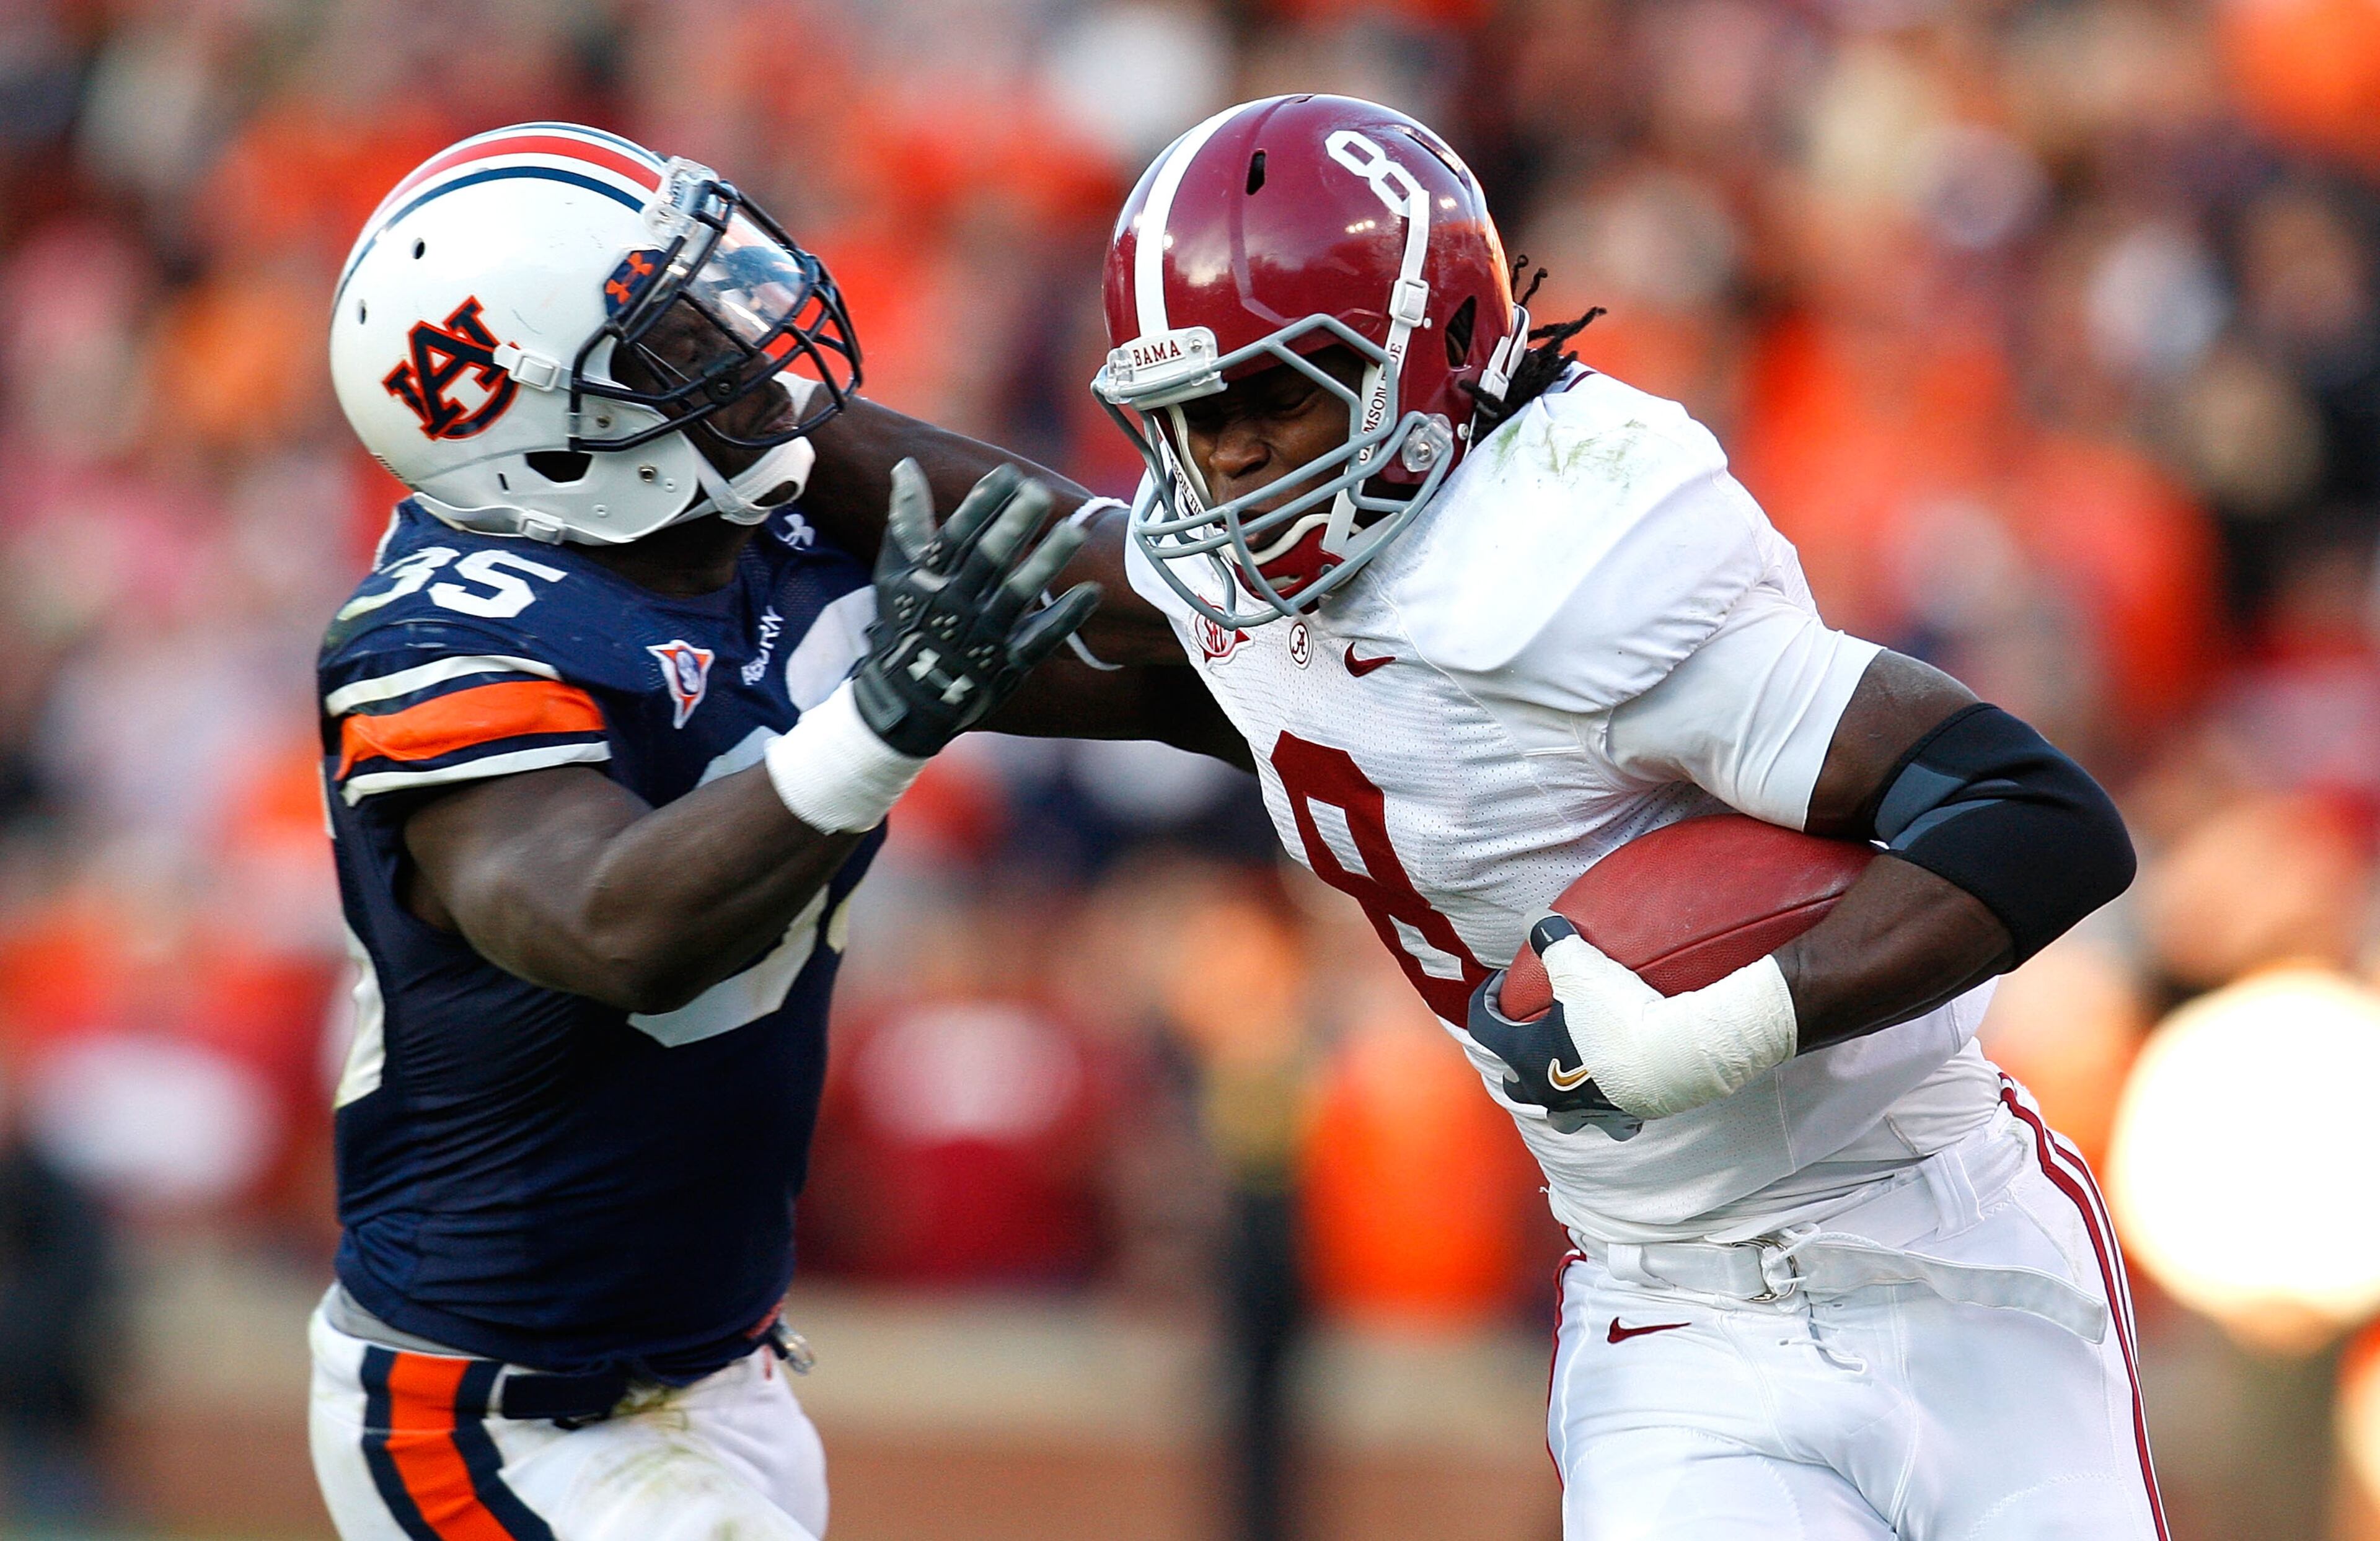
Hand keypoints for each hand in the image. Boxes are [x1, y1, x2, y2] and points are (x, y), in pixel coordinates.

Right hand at [851, 460, 1102, 756]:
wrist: (908, 698)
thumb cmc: (905, 623)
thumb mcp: (896, 572)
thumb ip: (907, 520)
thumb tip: (906, 465)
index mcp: (929, 580)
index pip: (956, 536)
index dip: (980, 505)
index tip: (1008, 474)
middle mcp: (956, 605)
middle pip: (988, 561)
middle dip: (1012, 526)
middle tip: (1040, 492)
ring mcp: (984, 637)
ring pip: (1018, 595)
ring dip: (1046, 563)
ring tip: (1075, 531)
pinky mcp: (1008, 665)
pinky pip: (1041, 639)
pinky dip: (1065, 616)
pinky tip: (1092, 591)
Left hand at [1475, 916, 1799, 1123]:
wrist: (1673, 1057)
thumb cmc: (1617, 1014)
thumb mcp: (1580, 966)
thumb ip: (1553, 940)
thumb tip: (1533, 918)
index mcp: (1526, 1056)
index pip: (1485, 1028)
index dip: (1484, 1001)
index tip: (1497, 984)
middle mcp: (1548, 1090)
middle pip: (1515, 1083)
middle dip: (1515, 1060)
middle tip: (1529, 1034)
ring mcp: (1583, 1110)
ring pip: (1557, 1113)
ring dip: (1556, 1093)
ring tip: (1568, 1072)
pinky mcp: (1621, 1118)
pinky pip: (1607, 1120)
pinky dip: (1606, 1109)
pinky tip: (1616, 1091)